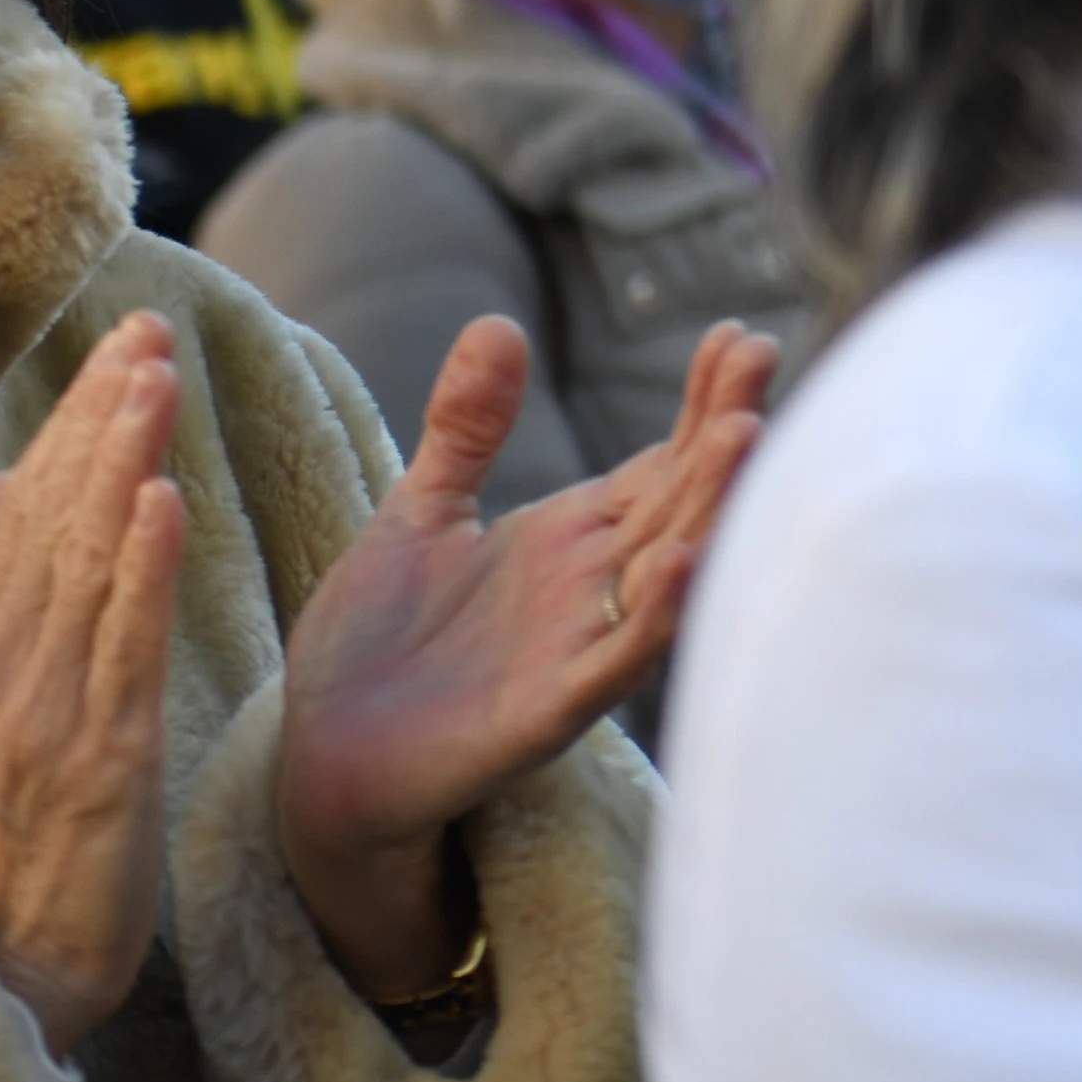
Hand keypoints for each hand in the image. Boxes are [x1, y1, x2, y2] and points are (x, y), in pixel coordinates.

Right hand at [0, 315, 189, 1053]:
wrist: (20, 954)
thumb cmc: (27, 818)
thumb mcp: (8, 694)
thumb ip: (9, 588)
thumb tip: (6, 480)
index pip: (32, 503)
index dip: (78, 418)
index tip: (126, 338)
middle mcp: (7, 664)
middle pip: (55, 517)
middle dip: (102, 418)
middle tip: (151, 329)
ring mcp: (49, 711)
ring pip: (85, 566)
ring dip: (120, 466)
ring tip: (156, 383)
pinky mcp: (102, 759)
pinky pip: (121, 652)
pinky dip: (141, 573)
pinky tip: (166, 503)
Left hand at [274, 318, 775, 1000]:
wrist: (321, 759)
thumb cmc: (378, 644)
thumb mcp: (419, 512)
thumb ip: (467, 426)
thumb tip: (501, 323)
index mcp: (572, 537)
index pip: (660, 460)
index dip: (700, 402)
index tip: (735, 336)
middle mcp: (593, 587)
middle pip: (678, 500)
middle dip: (722, 432)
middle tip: (760, 357)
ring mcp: (577, 648)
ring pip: (666, 571)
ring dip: (708, 510)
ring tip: (742, 437)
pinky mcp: (544, 712)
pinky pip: (612, 662)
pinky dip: (650, 618)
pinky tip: (673, 563)